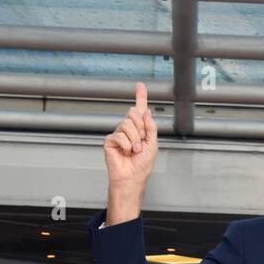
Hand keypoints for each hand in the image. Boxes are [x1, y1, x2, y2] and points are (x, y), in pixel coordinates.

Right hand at [103, 83, 157, 218]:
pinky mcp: (110, 141)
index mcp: (140, 129)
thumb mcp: (153, 144)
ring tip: (135, 151)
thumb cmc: (142, 165)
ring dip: (134, 139)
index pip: (140, 110)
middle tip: (142, 141)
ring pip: (127, 124)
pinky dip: (126, 145)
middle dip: (140, 127)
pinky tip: (126, 153)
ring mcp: (119, 134)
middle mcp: (129, 129)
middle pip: (133, 113)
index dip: (140, 96)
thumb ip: (150, 127)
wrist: (132, 178)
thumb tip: (146, 111)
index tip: (140, 85)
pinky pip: (119, 135)